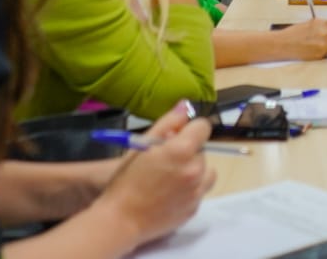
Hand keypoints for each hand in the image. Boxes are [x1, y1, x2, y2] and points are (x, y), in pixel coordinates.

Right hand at [97, 102, 214, 245]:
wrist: (120, 220)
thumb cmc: (126, 179)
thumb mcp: (142, 145)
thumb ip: (168, 123)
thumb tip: (185, 106)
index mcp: (182, 150)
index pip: (203, 127)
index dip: (190, 130)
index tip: (176, 138)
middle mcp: (195, 170)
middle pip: (202, 150)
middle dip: (188, 152)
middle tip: (165, 161)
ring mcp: (197, 192)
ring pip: (206, 171)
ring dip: (193, 170)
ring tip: (170, 178)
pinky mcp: (194, 209)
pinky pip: (199, 191)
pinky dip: (190, 189)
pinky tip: (169, 194)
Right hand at [271, 18, 326, 58]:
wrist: (283, 43)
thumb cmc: (293, 34)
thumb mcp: (309, 25)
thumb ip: (321, 28)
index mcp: (322, 22)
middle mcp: (325, 32)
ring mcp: (324, 43)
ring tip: (314, 48)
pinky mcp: (320, 54)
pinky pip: (325, 56)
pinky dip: (320, 56)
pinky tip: (310, 52)